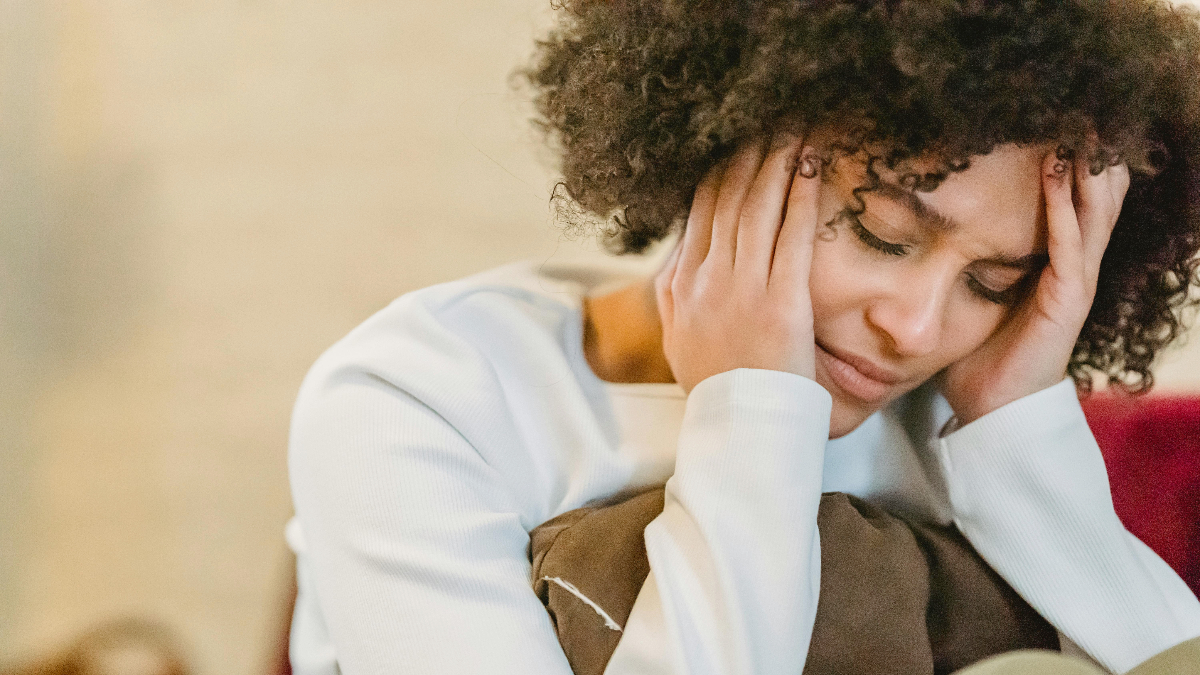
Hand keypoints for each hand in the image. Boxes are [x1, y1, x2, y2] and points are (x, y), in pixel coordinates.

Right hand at [656, 136, 823, 393]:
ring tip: (792, 129)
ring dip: (776, 161)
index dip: (719, 171)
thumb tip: (679, 256)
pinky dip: (800, 195)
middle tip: (768, 119)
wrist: (739, 428)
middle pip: (727, 200)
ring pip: (757, 208)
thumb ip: (674, 294)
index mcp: (681, 286)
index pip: (699, 213)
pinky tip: (810, 166)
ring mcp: (742, 289)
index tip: (734, 143)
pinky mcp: (780, 303)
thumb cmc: (716, 386)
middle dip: (749, 154)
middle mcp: (706, 280)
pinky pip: (791, 236)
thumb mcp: (678, 338)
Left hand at [939, 147, 1129, 424]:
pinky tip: (1058, 171)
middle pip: (1094, 198)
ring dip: (1083, 167)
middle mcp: (1071, 269)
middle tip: (1075, 107)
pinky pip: (1069, 243)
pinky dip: (1064, 205)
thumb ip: (966, 269)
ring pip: (1093, 211)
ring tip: (1075, 123)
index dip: (1070, 164)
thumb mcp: (974, 301)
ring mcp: (1073, 283)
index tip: (1052, 120)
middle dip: (1088, 154)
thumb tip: (924, 236)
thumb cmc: (979, 360)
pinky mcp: (1066, 299)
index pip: (1071, 203)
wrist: (992, 413)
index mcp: (1051, 268)